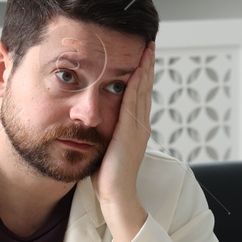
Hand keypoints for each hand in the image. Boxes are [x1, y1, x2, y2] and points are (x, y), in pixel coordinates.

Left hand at [94, 42, 153, 241]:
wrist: (116, 197)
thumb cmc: (106, 177)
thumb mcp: (104, 148)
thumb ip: (104, 132)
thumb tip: (92, 122)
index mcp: (134, 128)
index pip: (138, 95)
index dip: (141, 75)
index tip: (140, 56)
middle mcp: (140, 125)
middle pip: (145, 88)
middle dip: (146, 65)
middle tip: (149, 44)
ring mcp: (138, 129)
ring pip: (142, 91)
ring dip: (144, 69)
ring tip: (147, 50)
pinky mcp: (130, 133)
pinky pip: (133, 103)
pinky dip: (136, 85)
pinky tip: (136, 71)